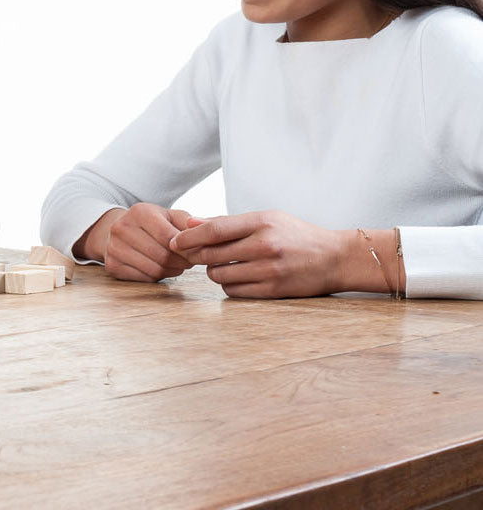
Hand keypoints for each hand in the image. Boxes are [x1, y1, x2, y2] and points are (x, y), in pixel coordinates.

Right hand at [84, 203, 194, 282]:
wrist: (120, 229)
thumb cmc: (152, 223)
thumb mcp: (169, 215)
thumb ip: (188, 223)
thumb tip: (204, 233)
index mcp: (139, 212)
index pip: (167, 236)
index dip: (185, 249)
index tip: (194, 253)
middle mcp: (122, 228)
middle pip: (162, 256)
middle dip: (181, 262)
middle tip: (189, 263)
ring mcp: (114, 247)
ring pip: (154, 269)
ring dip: (172, 271)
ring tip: (177, 265)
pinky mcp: (112, 265)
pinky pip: (144, 278)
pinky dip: (157, 277)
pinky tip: (161, 268)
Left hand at [170, 210, 344, 297]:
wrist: (334, 258)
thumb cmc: (294, 234)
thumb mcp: (265, 218)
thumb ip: (227, 222)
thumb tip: (190, 223)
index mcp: (261, 222)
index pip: (214, 229)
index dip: (189, 237)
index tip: (175, 242)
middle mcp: (264, 245)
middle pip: (211, 254)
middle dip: (196, 256)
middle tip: (193, 255)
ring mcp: (269, 269)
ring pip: (219, 275)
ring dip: (213, 272)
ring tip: (221, 265)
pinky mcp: (273, 290)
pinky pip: (234, 291)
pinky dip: (228, 285)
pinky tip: (235, 277)